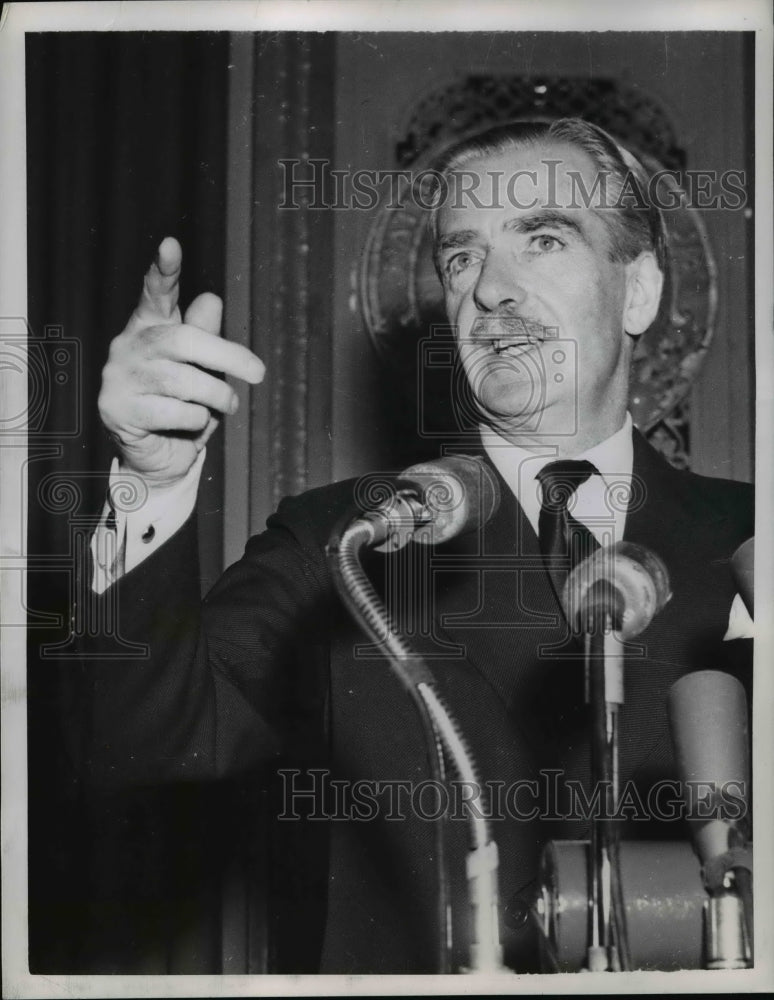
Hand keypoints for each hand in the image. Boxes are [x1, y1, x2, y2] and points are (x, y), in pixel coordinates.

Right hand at [98, 237, 263, 485]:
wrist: (159, 456)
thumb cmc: (184, 404)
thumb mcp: (203, 370)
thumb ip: (206, 337)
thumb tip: (211, 299)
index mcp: (150, 326)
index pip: (155, 292)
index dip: (164, 270)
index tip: (171, 244)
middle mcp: (128, 345)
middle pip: (184, 340)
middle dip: (227, 357)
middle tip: (258, 373)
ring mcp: (118, 377)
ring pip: (183, 381)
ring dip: (218, 396)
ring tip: (229, 405)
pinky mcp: (117, 409)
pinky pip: (174, 412)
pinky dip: (197, 421)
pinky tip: (192, 424)